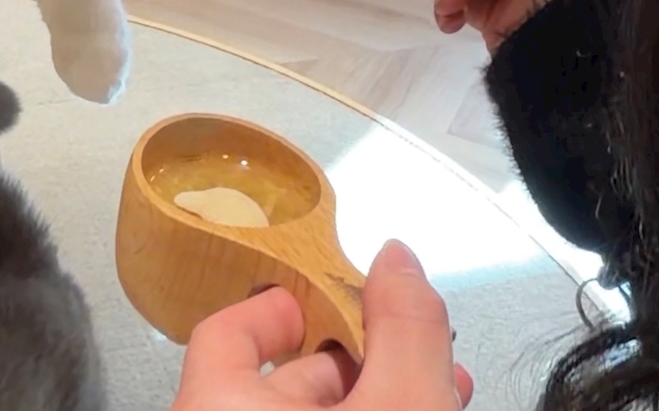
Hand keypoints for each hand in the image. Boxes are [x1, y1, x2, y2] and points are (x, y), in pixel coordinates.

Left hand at [172, 241, 471, 410]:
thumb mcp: (402, 406)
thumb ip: (403, 327)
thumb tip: (397, 261)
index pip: (224, 334)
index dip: (283, 308)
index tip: (332, 300)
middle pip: (274, 386)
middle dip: (357, 359)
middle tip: (414, 356)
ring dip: (370, 396)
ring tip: (434, 393)